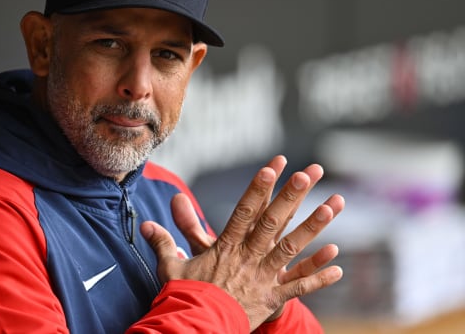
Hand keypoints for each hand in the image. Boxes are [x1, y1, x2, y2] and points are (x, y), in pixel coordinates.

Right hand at [141, 155, 344, 329]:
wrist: (196, 327)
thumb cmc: (185, 297)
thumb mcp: (171, 268)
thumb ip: (162, 243)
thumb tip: (145, 225)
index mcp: (226, 247)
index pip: (245, 211)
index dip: (259, 188)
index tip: (272, 167)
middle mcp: (248, 257)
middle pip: (273, 223)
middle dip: (291, 197)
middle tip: (308, 174)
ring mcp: (263, 277)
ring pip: (292, 248)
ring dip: (313, 227)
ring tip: (332, 207)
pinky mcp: (271, 298)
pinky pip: (299, 287)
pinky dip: (318, 277)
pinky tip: (339, 265)